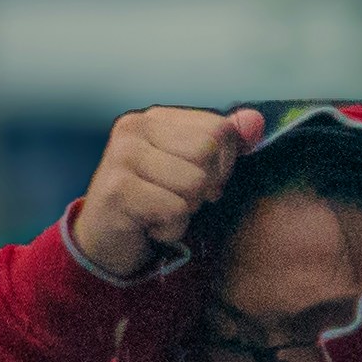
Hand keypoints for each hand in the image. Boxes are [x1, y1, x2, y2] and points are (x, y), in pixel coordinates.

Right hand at [70, 103, 264, 282]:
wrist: (105, 243)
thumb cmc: (153, 204)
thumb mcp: (192, 170)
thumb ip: (224, 144)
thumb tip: (256, 121)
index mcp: (156, 118)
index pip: (220, 128)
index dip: (223, 165)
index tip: (199, 183)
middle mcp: (134, 127)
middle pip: (208, 152)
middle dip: (204, 187)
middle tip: (177, 200)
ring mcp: (121, 156)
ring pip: (194, 182)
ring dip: (186, 210)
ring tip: (161, 212)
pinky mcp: (116, 190)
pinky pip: (175, 210)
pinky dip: (171, 229)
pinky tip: (149, 226)